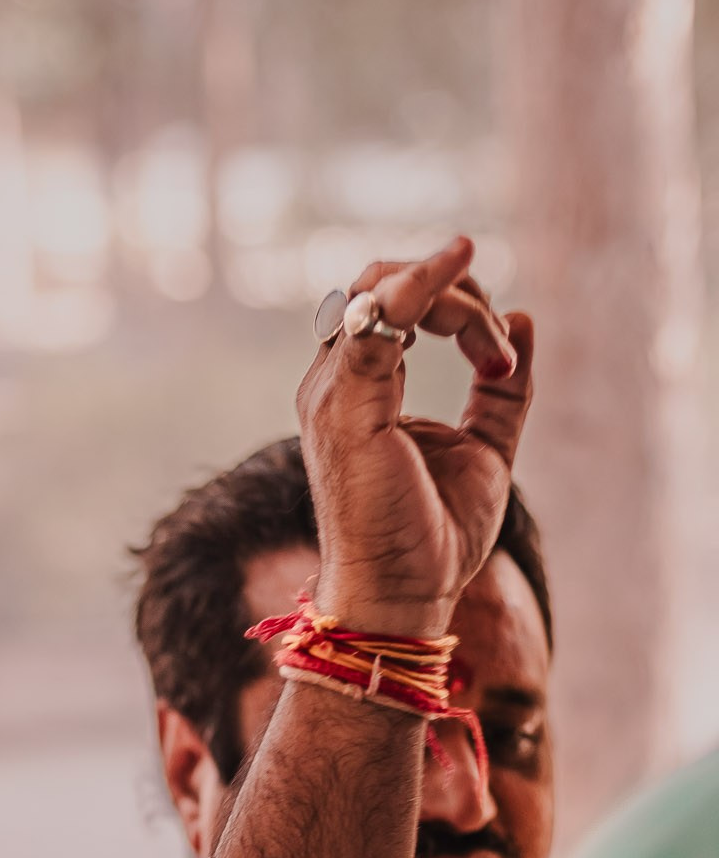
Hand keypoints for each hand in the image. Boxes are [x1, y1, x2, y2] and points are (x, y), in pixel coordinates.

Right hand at [296, 237, 532, 633]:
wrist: (403, 593)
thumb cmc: (433, 535)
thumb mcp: (487, 444)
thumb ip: (501, 385)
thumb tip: (524, 316)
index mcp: (357, 389)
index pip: (395, 306)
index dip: (459, 309)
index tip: (502, 362)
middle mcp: (332, 381)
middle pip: (383, 283)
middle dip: (456, 293)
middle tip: (499, 349)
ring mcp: (332, 389)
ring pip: (384, 289)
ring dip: (456, 301)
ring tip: (495, 354)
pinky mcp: (344, 402)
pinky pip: (378, 314)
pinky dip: (424, 284)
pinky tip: (462, 263)